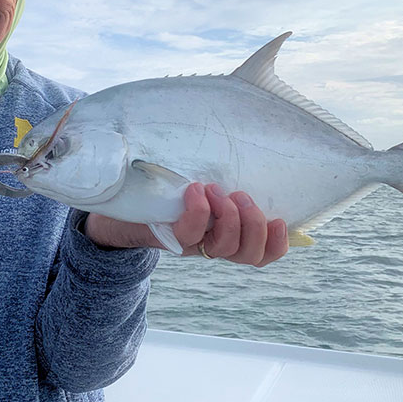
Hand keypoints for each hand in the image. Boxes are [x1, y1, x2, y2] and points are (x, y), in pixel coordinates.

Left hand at [85, 183, 288, 266]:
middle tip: (240, 194)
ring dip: (228, 217)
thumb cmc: (169, 189)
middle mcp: (213, 245)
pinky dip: (199, 211)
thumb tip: (254, 147)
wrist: (122, 204)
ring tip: (215, 190)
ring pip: (224, 248)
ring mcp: (192, 244)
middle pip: (249, 254)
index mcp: (229, 234)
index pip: (263, 253)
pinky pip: (190, 234)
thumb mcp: (203, 184)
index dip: (278, 243)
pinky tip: (195, 190)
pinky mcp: (169, 238)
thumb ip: (225, 178)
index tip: (280, 219)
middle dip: (254, 223)